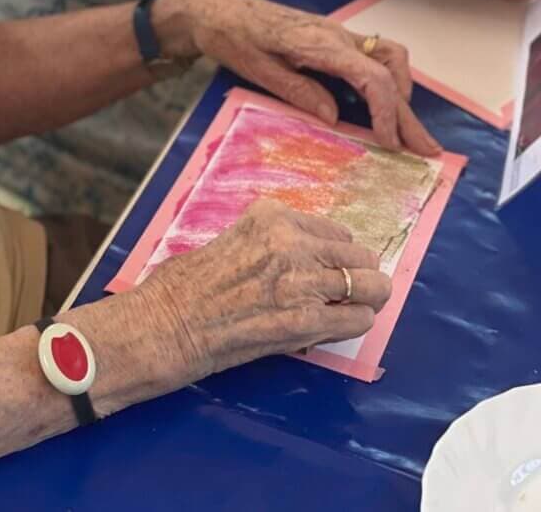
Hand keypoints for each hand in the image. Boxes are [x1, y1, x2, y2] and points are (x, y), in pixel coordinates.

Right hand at [138, 200, 390, 381]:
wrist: (171, 322)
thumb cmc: (193, 283)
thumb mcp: (239, 238)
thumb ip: (278, 242)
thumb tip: (316, 259)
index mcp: (273, 215)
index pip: (336, 230)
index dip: (339, 253)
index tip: (333, 267)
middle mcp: (291, 241)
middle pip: (358, 254)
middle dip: (360, 273)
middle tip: (355, 290)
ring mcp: (300, 280)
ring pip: (369, 284)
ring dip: (368, 298)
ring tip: (359, 307)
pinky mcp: (305, 320)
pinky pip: (358, 318)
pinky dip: (358, 323)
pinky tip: (343, 325)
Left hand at [155, 0, 439, 154]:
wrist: (215, 10)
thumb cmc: (231, 38)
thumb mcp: (258, 71)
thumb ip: (299, 93)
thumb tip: (336, 119)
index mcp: (320, 43)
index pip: (372, 78)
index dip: (388, 113)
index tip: (391, 144)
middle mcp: (336, 34)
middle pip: (390, 70)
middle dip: (410, 112)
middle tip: (427, 149)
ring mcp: (336, 32)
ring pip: (389, 57)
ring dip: (403, 92)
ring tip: (405, 128)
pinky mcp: (331, 36)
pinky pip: (372, 55)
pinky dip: (387, 80)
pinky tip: (381, 105)